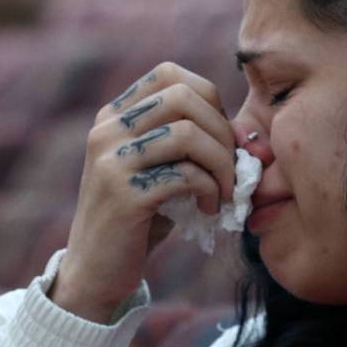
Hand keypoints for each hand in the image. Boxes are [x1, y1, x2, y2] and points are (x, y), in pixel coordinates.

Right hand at [49, 63, 235, 322]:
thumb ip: (191, 139)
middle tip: (232, 166)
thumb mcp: (160, 166)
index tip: (220, 136)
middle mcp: (107, 130)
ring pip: (187, 134)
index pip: (170, 75)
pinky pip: (186, 175)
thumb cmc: (143, 215)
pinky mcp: (123, 195)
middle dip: (222, 131)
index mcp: (115, 115)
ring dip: (221, 163)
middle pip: (183, 97)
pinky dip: (211, 190)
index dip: (209, 99)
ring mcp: (111, 161)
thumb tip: (249, 134)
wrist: (97, 272)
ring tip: (225, 190)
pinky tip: (210, 209)